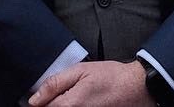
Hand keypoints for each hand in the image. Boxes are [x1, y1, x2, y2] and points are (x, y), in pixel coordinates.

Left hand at [28, 59, 154, 106]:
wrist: (138, 88)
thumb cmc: (111, 77)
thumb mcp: (81, 71)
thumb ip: (55, 84)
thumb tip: (34, 99)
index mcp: (71, 105)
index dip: (40, 103)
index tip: (39, 99)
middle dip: (52, 104)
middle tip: (65, 95)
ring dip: (63, 106)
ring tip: (75, 98)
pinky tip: (80, 102)